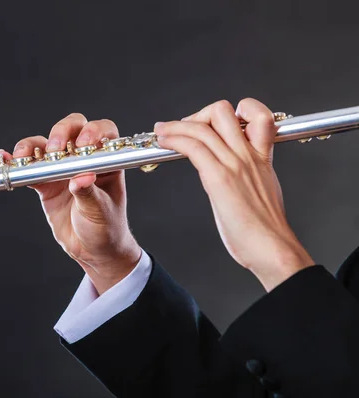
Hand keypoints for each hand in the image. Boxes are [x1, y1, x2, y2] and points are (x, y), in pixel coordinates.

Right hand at [0, 114, 141, 294]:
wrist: (92, 250)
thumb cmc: (106, 228)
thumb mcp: (100, 211)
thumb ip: (89, 193)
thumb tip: (82, 177)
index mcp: (106, 161)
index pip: (102, 133)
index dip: (93, 131)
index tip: (83, 145)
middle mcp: (84, 159)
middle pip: (72, 129)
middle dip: (61, 132)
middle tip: (55, 148)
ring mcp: (62, 169)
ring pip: (46, 145)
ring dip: (32, 146)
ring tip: (23, 156)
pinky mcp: (45, 183)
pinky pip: (29, 168)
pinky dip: (17, 163)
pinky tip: (8, 160)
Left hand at [154, 98, 314, 291]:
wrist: (273, 248)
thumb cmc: (266, 229)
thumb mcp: (263, 192)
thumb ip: (249, 176)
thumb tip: (231, 176)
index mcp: (262, 157)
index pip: (258, 115)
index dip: (237, 111)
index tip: (215, 125)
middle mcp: (248, 155)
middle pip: (223, 111)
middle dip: (198, 115)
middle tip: (184, 130)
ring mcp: (234, 164)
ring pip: (203, 126)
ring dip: (175, 126)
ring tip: (161, 132)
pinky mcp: (220, 178)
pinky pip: (193, 147)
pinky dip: (174, 139)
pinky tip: (164, 143)